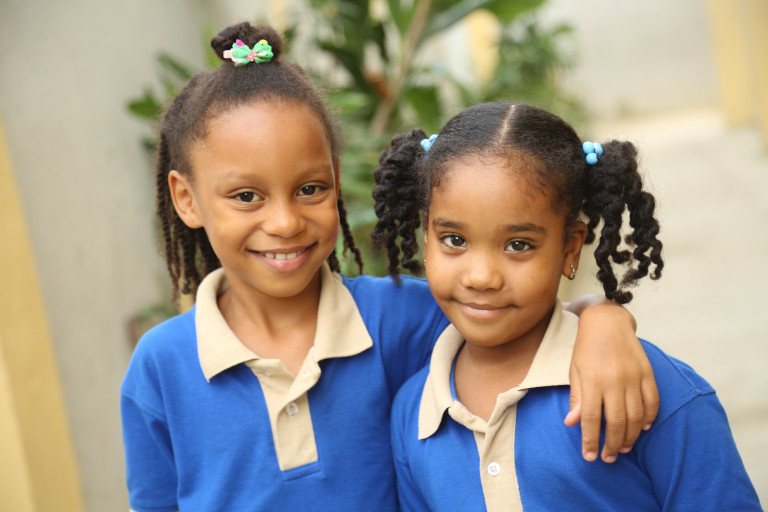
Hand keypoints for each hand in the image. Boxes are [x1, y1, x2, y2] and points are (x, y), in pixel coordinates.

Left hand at [563, 301, 658, 462]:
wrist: (607, 321)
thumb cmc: (586, 348)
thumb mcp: (575, 371)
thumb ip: (577, 398)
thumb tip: (572, 423)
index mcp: (593, 380)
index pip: (592, 419)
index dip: (590, 441)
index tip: (589, 456)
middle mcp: (614, 380)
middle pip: (617, 422)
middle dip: (613, 445)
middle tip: (609, 458)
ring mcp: (633, 377)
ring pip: (637, 416)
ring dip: (631, 436)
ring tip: (624, 448)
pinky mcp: (648, 373)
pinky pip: (653, 401)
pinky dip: (649, 417)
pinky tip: (643, 428)